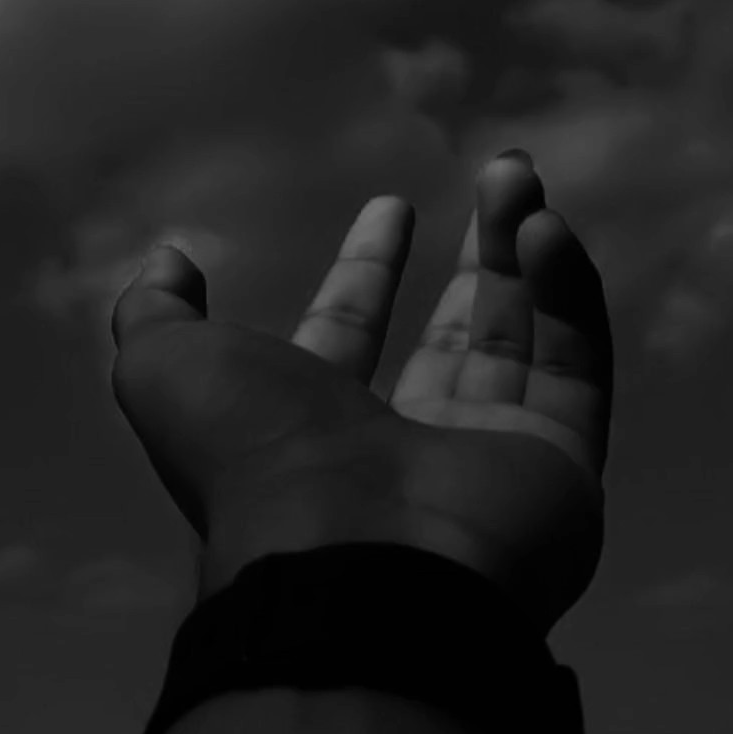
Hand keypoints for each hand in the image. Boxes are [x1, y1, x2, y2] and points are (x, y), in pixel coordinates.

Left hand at [111, 151, 612, 632]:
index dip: (365, 272)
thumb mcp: (166, 372)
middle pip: (451, 338)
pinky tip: (545, 227)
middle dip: (474, 257)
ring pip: (521, 343)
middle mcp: (404, 453)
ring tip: (519, 175)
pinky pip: (577, 366)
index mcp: (313, 436)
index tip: (390, 207)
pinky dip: (568, 292)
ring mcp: (488, 464)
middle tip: (499, 176)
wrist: (358, 558)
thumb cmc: (255, 461)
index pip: (348, 340)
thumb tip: (167, 258)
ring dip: (524, 254)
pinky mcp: (562, 467)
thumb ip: (154, 313)